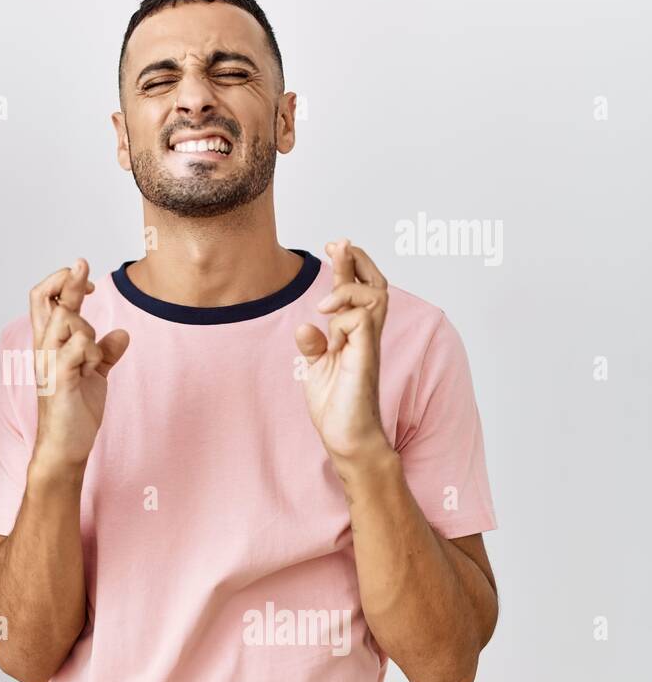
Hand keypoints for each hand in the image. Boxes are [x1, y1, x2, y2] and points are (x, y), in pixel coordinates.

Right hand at [29, 258, 129, 469]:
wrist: (66, 447)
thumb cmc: (75, 412)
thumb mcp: (95, 376)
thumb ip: (105, 353)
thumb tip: (122, 334)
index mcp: (51, 344)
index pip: (45, 300)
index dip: (64, 282)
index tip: (87, 283)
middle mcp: (44, 349)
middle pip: (46, 299)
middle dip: (67, 279)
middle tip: (83, 264)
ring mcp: (49, 363)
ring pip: (67, 320)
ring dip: (87, 330)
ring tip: (92, 360)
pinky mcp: (59, 380)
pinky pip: (78, 348)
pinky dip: (91, 351)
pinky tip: (92, 368)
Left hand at [294, 239, 390, 463]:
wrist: (347, 438)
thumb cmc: (337, 406)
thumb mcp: (317, 369)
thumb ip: (314, 346)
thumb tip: (306, 326)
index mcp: (354, 334)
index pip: (356, 290)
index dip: (346, 266)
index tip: (332, 245)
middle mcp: (365, 335)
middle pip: (375, 284)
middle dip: (356, 260)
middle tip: (338, 242)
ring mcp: (368, 344)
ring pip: (375, 295)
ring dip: (348, 286)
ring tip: (326, 301)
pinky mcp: (365, 357)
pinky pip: (362, 321)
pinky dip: (343, 315)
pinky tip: (329, 326)